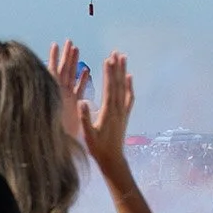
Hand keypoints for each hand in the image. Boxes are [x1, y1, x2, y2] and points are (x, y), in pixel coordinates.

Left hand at [47, 40, 88, 141]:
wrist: (54, 146)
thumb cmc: (46, 132)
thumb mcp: (45, 117)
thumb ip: (43, 106)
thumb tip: (34, 99)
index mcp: (54, 93)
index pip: (54, 71)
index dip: (55, 58)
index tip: (55, 45)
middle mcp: (59, 92)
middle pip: (64, 70)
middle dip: (66, 55)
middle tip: (69, 41)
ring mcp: (66, 97)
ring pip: (70, 76)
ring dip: (73, 62)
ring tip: (75, 48)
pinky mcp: (72, 104)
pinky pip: (78, 88)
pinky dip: (82, 79)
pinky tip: (85, 70)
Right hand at [80, 52, 134, 177]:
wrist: (113, 160)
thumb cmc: (98, 148)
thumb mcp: (88, 134)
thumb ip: (85, 118)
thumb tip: (82, 102)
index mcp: (109, 112)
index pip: (109, 88)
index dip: (109, 73)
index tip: (108, 59)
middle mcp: (118, 109)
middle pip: (118, 84)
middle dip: (117, 68)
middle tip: (116, 52)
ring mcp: (123, 111)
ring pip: (125, 88)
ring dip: (123, 72)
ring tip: (123, 58)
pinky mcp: (125, 115)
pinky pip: (129, 97)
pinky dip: (130, 86)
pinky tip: (129, 77)